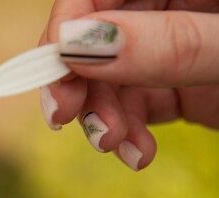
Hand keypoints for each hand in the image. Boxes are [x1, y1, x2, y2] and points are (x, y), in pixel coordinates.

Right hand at [39, 0, 218, 170]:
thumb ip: (164, 43)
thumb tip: (76, 44)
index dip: (66, 24)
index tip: (53, 69)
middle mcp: (169, 9)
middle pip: (93, 37)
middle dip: (74, 80)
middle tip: (60, 114)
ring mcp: (169, 51)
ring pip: (106, 79)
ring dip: (99, 117)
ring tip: (110, 142)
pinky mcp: (174, 88)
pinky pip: (132, 108)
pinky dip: (125, 135)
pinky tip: (137, 154)